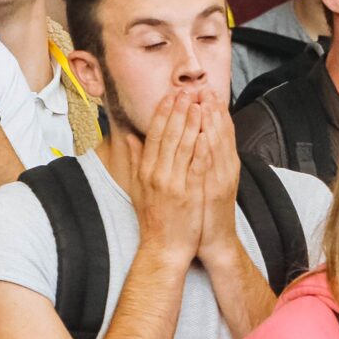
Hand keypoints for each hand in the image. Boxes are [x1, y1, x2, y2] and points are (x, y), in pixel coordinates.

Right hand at [125, 92, 208, 265]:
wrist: (164, 248)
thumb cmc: (154, 219)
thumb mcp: (138, 188)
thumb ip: (135, 161)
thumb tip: (130, 138)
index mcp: (146, 171)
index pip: (154, 135)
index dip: (162, 113)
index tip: (170, 96)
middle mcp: (157, 174)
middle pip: (168, 135)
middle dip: (178, 110)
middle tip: (186, 91)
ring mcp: (172, 183)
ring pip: (183, 145)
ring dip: (191, 122)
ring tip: (199, 103)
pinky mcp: (187, 193)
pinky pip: (195, 164)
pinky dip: (201, 146)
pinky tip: (207, 130)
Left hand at [192, 96, 245, 261]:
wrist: (211, 240)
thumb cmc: (201, 210)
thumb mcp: (198, 180)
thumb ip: (194, 159)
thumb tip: (187, 138)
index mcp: (218, 163)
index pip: (216, 131)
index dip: (211, 110)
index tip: (202, 90)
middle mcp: (224, 168)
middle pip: (221, 133)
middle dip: (212, 110)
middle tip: (204, 87)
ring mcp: (221, 179)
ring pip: (218, 145)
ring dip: (212, 123)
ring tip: (206, 102)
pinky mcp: (216, 192)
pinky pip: (211, 168)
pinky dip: (208, 151)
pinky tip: (203, 135)